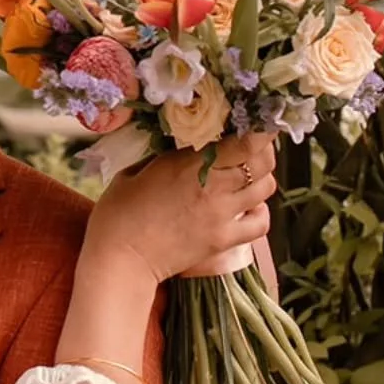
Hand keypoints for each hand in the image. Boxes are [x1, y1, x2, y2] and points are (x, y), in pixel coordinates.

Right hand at [86, 133, 278, 284]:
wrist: (118, 260)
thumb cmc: (117, 214)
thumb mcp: (134, 172)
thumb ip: (164, 157)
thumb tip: (183, 147)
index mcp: (189, 163)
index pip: (245, 141)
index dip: (258, 129)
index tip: (254, 123)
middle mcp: (212, 185)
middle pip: (262, 160)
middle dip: (262, 149)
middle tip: (250, 148)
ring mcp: (221, 214)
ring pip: (266, 187)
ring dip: (261, 178)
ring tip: (246, 178)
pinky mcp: (223, 240)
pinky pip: (261, 223)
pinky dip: (261, 212)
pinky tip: (247, 209)